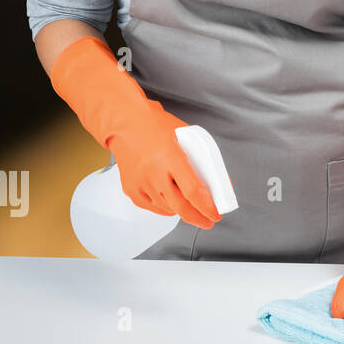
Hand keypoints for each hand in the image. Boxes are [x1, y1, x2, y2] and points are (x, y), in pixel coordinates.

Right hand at [49, 35, 220, 229]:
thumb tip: (219, 180)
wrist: (124, 122)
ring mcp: (140, 182)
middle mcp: (154, 173)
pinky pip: (151, 207)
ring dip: (182, 211)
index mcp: (171, 157)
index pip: (193, 190)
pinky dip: (164, 208)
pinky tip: (171, 203)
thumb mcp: (186, 136)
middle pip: (180, 206)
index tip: (216, 213)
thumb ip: (202, 158)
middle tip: (208, 220)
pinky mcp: (130, 188)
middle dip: (198, 218)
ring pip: (167, 208)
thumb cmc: (155, 125)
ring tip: (191, 206)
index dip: (207, 206)